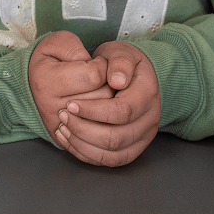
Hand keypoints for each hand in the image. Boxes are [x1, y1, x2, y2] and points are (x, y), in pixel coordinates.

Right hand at [28, 31, 113, 147]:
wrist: (30, 82)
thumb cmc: (49, 60)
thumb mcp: (57, 42)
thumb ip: (76, 49)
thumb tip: (93, 68)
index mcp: (47, 80)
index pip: (94, 76)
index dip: (102, 65)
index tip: (96, 62)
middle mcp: (50, 106)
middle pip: (102, 98)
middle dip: (107, 84)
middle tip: (98, 77)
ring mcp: (57, 125)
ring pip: (102, 117)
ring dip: (106, 102)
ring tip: (95, 91)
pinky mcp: (64, 139)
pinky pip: (95, 135)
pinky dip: (100, 121)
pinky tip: (94, 109)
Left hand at [54, 41, 160, 166]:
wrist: (130, 75)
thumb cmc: (120, 62)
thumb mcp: (120, 52)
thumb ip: (120, 62)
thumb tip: (117, 80)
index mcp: (148, 94)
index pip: (122, 111)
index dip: (93, 110)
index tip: (70, 103)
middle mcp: (150, 119)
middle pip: (117, 137)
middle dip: (84, 129)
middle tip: (62, 116)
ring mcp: (143, 136)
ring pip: (114, 154)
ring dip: (84, 143)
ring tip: (63, 128)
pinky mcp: (133, 147)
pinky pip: (112, 160)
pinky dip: (88, 154)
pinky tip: (69, 140)